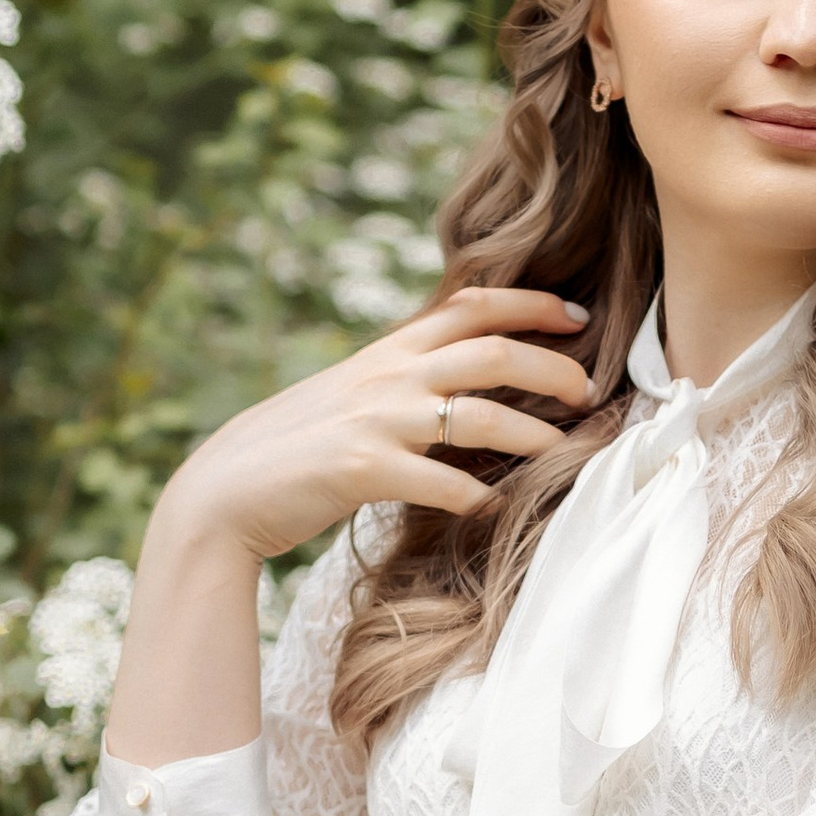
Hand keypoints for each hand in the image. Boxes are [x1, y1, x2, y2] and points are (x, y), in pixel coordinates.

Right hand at [153, 283, 594, 564]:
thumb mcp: (349, 395)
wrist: (224, 490)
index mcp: (387, 353)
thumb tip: (455, 382)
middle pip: (494, 351)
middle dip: (555, 368)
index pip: (472, 305)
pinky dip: (481, 499)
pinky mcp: (364, 470)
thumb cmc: (292, 449)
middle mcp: (388, 376)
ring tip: (564, 453)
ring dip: (535, 436)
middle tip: (591, 392)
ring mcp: (377, 421)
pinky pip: (445, 484)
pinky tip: (497, 511)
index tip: (579, 318)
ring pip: (482, 415)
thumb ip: (400, 381)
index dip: (533, 304)